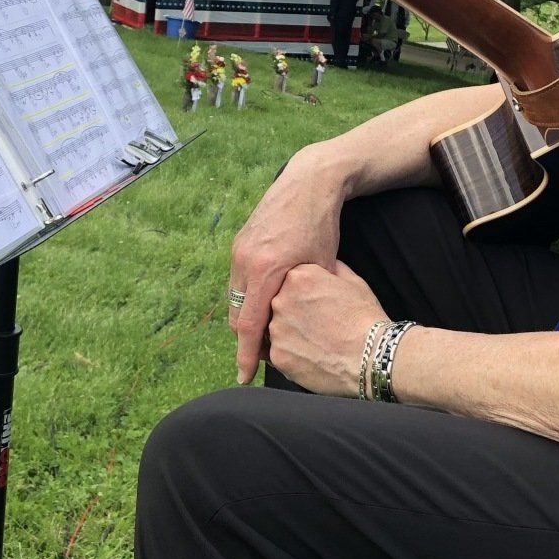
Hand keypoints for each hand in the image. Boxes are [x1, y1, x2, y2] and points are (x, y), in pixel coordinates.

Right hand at [228, 156, 345, 382]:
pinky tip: (268, 300)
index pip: (249, 325)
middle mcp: (244, 260)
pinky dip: (248, 296)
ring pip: (235, 298)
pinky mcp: (240, 241)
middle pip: (236, 315)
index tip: (243, 377)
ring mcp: (238, 249)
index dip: (246, 355)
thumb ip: (307, 298)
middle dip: (248, 338)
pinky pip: (238, 279)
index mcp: (264, 269)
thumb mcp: (322, 266)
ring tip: (271, 327)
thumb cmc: (323, 224)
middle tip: (269, 352)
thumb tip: (303, 329)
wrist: (310, 180)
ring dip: (247, 316)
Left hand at [267, 261, 387, 395]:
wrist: (370, 357)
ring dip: (291, 334)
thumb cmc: (365, 319)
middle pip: (279, 304)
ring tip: (316, 342)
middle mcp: (280, 299)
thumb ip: (332, 268)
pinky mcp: (277, 356)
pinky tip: (313, 356)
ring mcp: (276, 329)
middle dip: (294, 313)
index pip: (289, 281)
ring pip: (277, 329)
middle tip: (317, 324)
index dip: (304, 294)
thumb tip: (326, 264)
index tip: (316, 304)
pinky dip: (292, 355)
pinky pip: (279, 353)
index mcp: (298, 276)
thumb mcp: (354, 282)